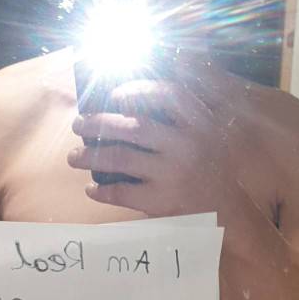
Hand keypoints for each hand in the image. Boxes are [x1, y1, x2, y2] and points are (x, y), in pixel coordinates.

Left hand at [68, 70, 246, 218]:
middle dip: (97, 123)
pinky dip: (101, 191)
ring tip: (74, 157)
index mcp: (199, 123)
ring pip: (120, 158)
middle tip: (78, 125)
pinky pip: (120, 192)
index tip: (113, 95)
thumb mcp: (209, 132)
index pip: (167, 95)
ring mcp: (173, 174)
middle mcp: (186, 145)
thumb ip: (184, 109)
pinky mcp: (161, 201)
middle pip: (132, 126)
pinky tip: (91, 189)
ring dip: (90, 156)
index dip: (137, 90)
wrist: (224, 215)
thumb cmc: (209, 169)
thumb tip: (147, 85)